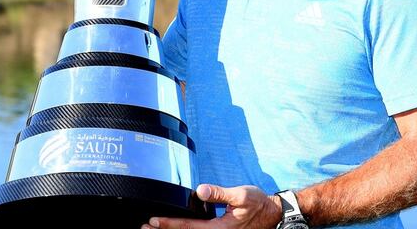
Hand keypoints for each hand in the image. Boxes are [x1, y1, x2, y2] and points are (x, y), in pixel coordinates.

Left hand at [143, 184, 281, 228]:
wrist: (271, 214)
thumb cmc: (257, 204)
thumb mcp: (240, 195)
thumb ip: (219, 193)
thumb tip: (200, 191)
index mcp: (219, 228)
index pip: (188, 227)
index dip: (170, 224)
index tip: (154, 221)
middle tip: (145, 227)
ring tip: (154, 228)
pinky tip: (175, 226)